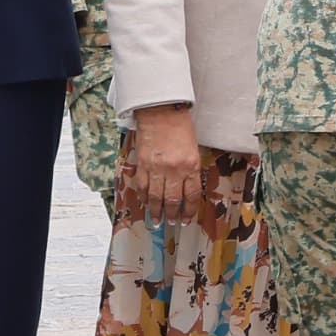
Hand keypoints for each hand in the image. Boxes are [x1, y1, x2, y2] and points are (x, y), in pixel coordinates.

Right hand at [123, 105, 202, 225]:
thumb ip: (190, 169)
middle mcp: (174, 170)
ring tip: (158, 220)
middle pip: (173, 200)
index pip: (191, 195)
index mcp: (191, 165)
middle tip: (171, 222)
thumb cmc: (180, 128)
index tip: (186, 219)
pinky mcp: (142, 165)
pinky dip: (143, 198)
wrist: (161, 112)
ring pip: (155, 197)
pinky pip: (141, 187)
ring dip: (156, 211)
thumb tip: (187, 189)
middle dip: (172, 214)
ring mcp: (156, 168)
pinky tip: (146, 205)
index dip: (189, 210)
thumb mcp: (193, 149)